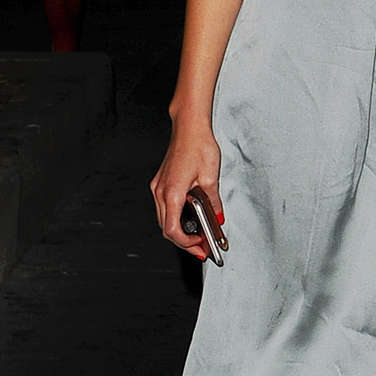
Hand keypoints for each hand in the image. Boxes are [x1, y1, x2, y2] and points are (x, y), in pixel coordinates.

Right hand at [150, 123, 223, 258]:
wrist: (189, 127)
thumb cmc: (198, 146)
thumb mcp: (211, 178)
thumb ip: (213, 203)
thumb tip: (216, 218)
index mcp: (172, 193)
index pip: (173, 230)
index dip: (187, 244)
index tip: (201, 248)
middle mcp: (160, 191)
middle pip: (166, 228)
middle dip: (184, 241)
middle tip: (202, 248)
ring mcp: (158, 187)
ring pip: (165, 218)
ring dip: (180, 230)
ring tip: (199, 235)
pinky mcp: (161, 182)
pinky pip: (165, 207)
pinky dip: (176, 217)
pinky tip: (190, 218)